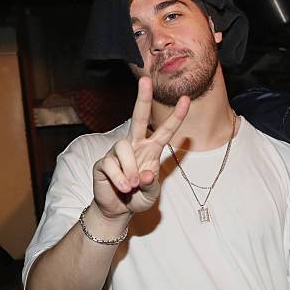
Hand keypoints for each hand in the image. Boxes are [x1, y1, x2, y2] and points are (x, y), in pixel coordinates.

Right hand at [92, 77, 189, 218]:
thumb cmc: (139, 197)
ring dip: (130, 168)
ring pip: (124, 147)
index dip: (176, 117)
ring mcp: (117, 153)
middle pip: (138, 118)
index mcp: (151, 150)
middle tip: (146, 80)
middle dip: (142, 99)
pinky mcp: (103, 162)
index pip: (165, 131)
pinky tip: (124, 188)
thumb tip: (146, 175)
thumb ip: (152, 186)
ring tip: (133, 185)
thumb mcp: (152, 195)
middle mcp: (135, 146)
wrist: (118, 209)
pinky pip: (111, 165)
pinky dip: (120, 179)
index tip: (186, 100)